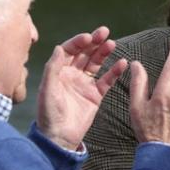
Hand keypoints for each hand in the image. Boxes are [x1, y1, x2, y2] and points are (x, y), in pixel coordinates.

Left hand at [37, 26, 127, 150]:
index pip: (70, 50)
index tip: (88, 37)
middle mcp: (72, 74)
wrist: (59, 137)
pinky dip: (115, 71)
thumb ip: (53, 68)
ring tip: (112, 44)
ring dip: (104, 52)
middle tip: (104, 32)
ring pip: (96, 63)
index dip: (79, 42)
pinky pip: (107, 80)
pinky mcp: (96, 95)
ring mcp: (85, 83)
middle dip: (94, 42)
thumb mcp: (47, 89)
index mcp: (59, 71)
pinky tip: (122, 63)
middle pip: (84, 53)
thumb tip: (60, 47)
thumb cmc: (49, 114)